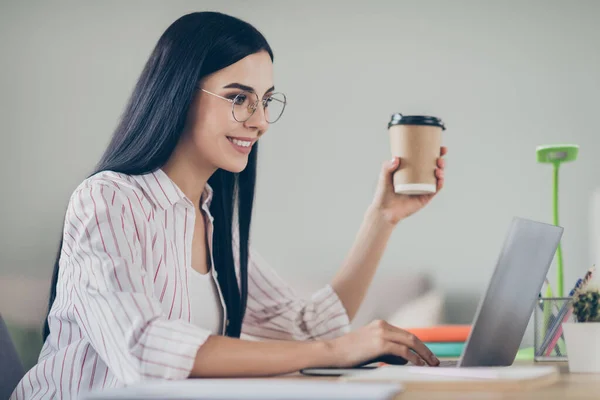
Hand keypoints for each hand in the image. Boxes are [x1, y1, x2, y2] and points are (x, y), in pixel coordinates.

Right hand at [325, 320, 439, 366]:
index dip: (419, 345)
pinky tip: (419, 365)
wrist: (332, 352)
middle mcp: (382, 326)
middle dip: (425, 349)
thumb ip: (386, 348)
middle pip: (412, 337)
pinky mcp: (380, 344)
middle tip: (435, 360)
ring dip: (424, 354)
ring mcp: (381, 333)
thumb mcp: (370, 346)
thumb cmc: (349, 352)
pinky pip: (404, 351)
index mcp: (380, 325)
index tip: (427, 355)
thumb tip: (406, 358)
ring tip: (431, 364)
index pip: (405, 334)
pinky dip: (414, 358)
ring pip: (411, 342)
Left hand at [371, 147, 446, 224]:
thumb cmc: (383, 194)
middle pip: (433, 167)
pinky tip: (440, 180)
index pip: (424, 159)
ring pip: (436, 177)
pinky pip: (435, 190)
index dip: (433, 152)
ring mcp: (423, 188)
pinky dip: (439, 184)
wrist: (385, 211)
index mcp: (411, 170)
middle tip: (440, 158)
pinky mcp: (424, 197)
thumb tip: (396, 158)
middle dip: (440, 160)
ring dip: (441, 171)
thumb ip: (387, 167)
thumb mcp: (384, 177)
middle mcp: (419, 178)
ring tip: (438, 169)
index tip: (440, 147)